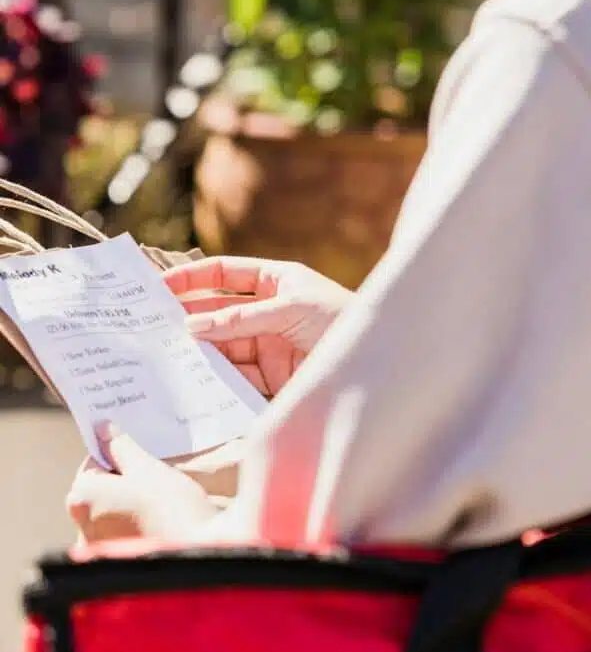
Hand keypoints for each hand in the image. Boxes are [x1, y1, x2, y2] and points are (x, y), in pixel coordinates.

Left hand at [67, 423, 218, 543]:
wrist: (200, 555)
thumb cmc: (172, 509)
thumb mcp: (148, 468)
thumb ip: (121, 447)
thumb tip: (103, 428)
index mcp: (83, 496)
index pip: (94, 462)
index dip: (120, 455)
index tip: (143, 458)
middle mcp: (82, 525)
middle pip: (101, 489)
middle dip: (125, 481)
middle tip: (156, 479)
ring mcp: (97, 549)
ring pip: (112, 513)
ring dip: (131, 505)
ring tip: (161, 504)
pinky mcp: (115, 565)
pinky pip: (121, 536)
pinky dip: (136, 527)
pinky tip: (159, 524)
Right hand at [164, 257, 350, 395]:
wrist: (379, 361)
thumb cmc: (341, 321)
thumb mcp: (290, 310)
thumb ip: (241, 319)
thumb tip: (193, 327)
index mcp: (274, 281)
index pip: (223, 274)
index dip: (191, 278)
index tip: (158, 287)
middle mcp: (267, 310)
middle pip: (216, 311)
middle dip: (187, 317)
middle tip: (150, 325)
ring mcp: (267, 343)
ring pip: (222, 344)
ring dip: (197, 349)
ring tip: (163, 354)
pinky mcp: (271, 375)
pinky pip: (236, 373)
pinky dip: (215, 376)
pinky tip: (192, 378)